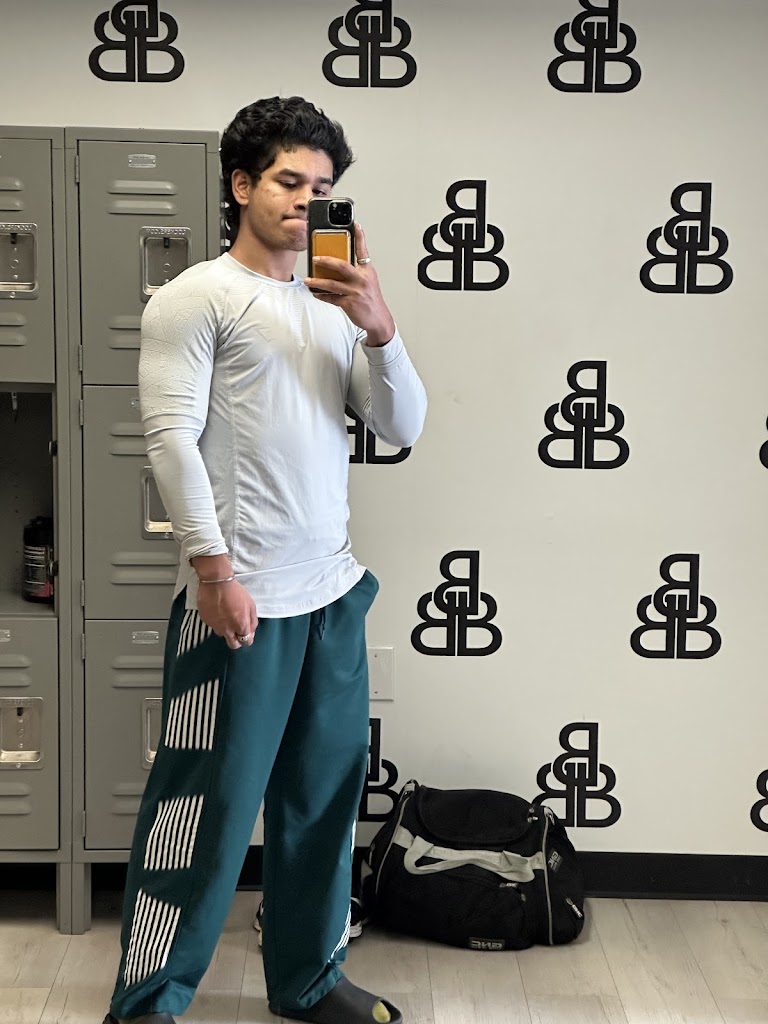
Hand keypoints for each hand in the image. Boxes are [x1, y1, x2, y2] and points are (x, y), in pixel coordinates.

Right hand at [196, 580, 258, 650]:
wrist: (216, 583)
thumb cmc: (236, 592)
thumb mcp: (251, 604)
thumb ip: (252, 621)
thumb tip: (251, 631)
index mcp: (240, 626)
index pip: (246, 641)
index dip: (247, 637)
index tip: (246, 632)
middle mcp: (227, 630)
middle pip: (233, 645)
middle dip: (237, 641)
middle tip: (237, 631)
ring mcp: (215, 626)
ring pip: (222, 635)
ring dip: (226, 629)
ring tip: (226, 616)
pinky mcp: (206, 621)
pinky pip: (213, 625)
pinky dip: (216, 621)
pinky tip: (218, 611)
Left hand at [305, 223, 395, 345]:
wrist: (378, 319)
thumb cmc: (371, 299)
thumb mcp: (368, 282)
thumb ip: (356, 272)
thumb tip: (338, 265)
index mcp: (367, 272)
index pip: (363, 251)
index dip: (360, 237)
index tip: (356, 225)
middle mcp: (362, 280)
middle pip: (342, 266)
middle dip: (327, 260)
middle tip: (316, 258)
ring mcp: (356, 292)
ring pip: (332, 284)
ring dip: (317, 282)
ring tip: (308, 280)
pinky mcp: (349, 304)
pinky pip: (332, 298)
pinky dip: (322, 296)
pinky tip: (315, 293)